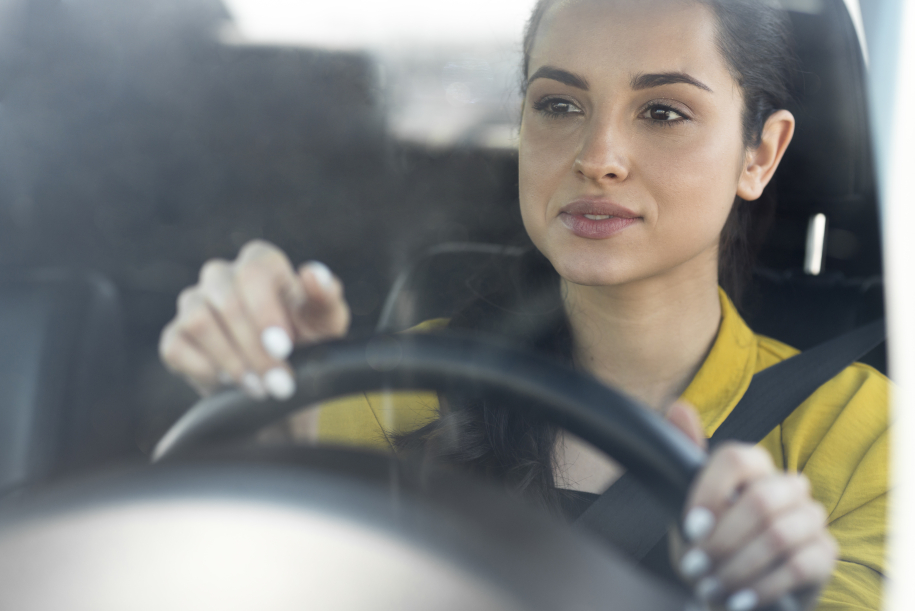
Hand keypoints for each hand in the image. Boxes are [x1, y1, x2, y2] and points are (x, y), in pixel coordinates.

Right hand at [159, 240, 349, 398]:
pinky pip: (177, 347)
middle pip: (226, 300)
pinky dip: (206, 371)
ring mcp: (194, 304)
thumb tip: (312, 274)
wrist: (282, 387)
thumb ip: (325, 297)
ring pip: (199, 322)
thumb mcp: (327, 324)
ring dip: (233, 361)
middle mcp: (222, 276)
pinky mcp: (176, 337)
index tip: (283, 347)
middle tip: (278, 382)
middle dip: (255, 348)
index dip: (266, 311)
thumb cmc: (309, 343)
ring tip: (259, 387)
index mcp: (260, 263)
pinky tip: (230, 385)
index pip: (253, 272)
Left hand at [674, 438, 836, 610]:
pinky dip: (762, 585)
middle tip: (695, 567)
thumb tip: (678, 406)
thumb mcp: (687, 504)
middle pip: (760, 500)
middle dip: (722, 540)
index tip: (690, 528)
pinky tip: (739, 598)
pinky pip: (798, 565)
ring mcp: (810, 517)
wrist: (731, 589)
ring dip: (737, 567)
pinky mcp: (825, 552)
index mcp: (753, 466)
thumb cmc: (709, 542)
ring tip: (713, 587)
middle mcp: (786, 484)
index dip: (711, 494)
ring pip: (778, 535)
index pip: (737, 459)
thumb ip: (685, 455)